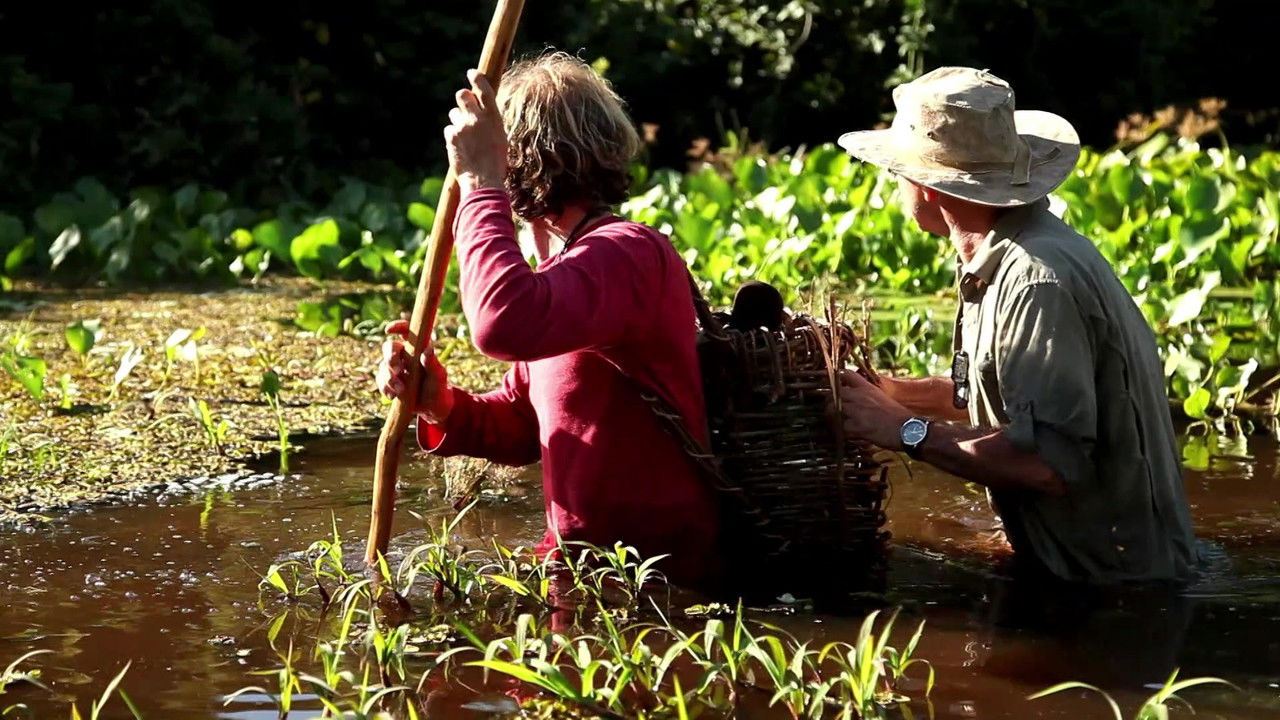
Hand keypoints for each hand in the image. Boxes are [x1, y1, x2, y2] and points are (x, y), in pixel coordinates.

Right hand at [376, 319, 453, 423]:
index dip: (397, 326)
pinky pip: (380, 381)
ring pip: (383, 365)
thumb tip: (428, 349)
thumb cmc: (439, 388)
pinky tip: (393, 396)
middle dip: (390, 357)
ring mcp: (395, 368)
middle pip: (389, 347)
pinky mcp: (389, 382)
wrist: (433, 409)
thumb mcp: (439, 377)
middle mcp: (405, 355)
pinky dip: (385, 388)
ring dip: (389, 378)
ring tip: (401, 391)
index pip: (406, 331)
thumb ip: (433, 364)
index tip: (389, 330)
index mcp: (418, 348)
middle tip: (398, 370)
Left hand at [445, 69, 507, 193]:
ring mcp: (463, 126)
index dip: (477, 77)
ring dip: (458, 121)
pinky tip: (461, 149)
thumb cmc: (496, 163)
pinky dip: (453, 137)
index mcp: (494, 117)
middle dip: (462, 98)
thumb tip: (480, 113)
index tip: (472, 73)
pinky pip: (449, 130)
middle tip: (464, 106)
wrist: (484, 180)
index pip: (484, 89)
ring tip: (466, 138)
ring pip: (454, 114)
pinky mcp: (452, 136)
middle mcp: (478, 118)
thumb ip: (489, 122)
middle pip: (463, 95)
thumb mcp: (500, 138)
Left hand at [837, 369, 912, 448]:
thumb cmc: (898, 415)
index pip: (844, 373)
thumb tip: (854, 397)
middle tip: (832, 411)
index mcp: (866, 387)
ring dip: (832, 418)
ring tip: (836, 424)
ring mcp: (857, 411)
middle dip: (829, 403)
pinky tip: (846, 435)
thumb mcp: (882, 397)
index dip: (834, 378)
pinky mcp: (858, 427)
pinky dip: (841, 433)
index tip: (832, 386)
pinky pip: (840, 428)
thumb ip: (867, 394)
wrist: (909, 429)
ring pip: (832, 411)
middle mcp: (860, 396)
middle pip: (833, 394)